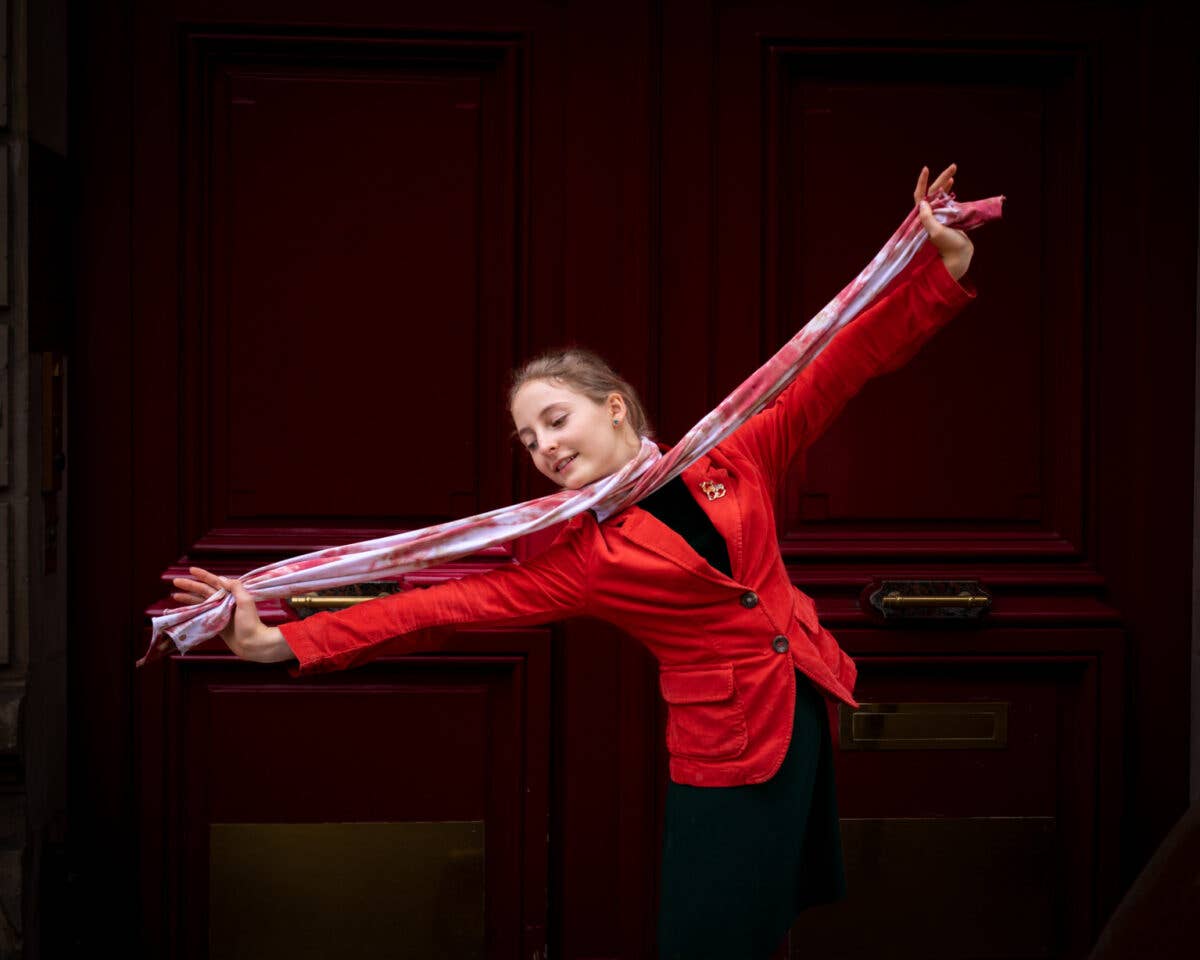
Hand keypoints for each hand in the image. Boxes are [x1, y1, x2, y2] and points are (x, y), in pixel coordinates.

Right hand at [171, 566, 293, 662]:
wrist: (253, 643)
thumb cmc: (251, 622)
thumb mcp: (246, 601)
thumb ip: (236, 588)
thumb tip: (223, 578)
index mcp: (232, 595)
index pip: (215, 582)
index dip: (203, 576)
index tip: (191, 570)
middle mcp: (225, 602)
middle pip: (204, 591)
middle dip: (191, 586)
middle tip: (176, 581)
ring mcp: (219, 613)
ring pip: (201, 603)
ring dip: (188, 598)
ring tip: (175, 595)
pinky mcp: (216, 624)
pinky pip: (202, 615)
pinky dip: (193, 612)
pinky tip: (184, 611)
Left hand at [914, 163, 973, 280]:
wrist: (959, 255)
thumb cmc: (947, 245)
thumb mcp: (935, 232)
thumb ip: (927, 218)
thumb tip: (923, 202)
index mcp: (923, 217)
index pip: (920, 196)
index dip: (922, 182)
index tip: (927, 168)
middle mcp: (929, 215)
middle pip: (932, 192)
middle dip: (941, 178)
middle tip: (953, 166)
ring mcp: (938, 215)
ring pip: (939, 195)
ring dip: (945, 182)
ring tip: (953, 171)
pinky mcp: (947, 217)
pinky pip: (946, 201)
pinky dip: (949, 192)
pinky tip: (952, 184)